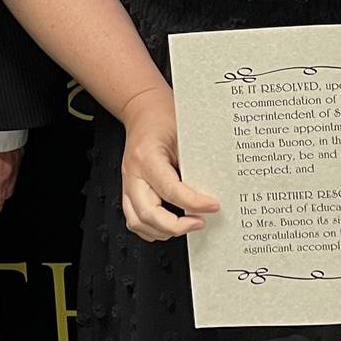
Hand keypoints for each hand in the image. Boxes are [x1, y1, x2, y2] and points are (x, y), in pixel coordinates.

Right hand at [118, 85, 218, 241]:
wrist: (143, 110)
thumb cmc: (163, 118)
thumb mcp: (184, 134)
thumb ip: (193, 163)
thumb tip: (210, 189)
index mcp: (147, 157)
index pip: (170, 190)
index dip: (193, 203)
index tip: (213, 206)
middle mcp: (133, 173)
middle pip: (148, 214)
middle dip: (176, 226)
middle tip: (200, 222)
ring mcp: (127, 183)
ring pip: (137, 222)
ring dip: (163, 231)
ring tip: (186, 225)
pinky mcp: (128, 190)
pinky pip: (134, 219)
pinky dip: (151, 229)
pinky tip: (168, 225)